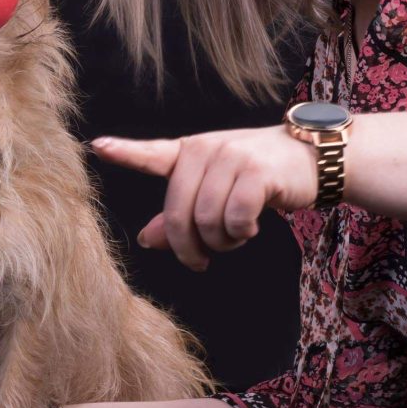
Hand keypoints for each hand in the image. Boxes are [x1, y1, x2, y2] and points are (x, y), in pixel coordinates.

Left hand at [90, 124, 317, 271]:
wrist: (310, 158)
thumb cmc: (256, 176)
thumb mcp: (215, 190)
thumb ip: (180, 214)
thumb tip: (146, 240)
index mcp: (189, 152)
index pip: (152, 153)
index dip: (124, 152)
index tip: (96, 146)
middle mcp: (205, 149)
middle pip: (178, 214)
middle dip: (188, 248)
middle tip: (200, 262)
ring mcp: (230, 158)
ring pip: (207, 221)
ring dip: (221, 243)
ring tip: (235, 236)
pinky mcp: (256, 172)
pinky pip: (235, 219)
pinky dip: (242, 234)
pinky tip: (252, 227)